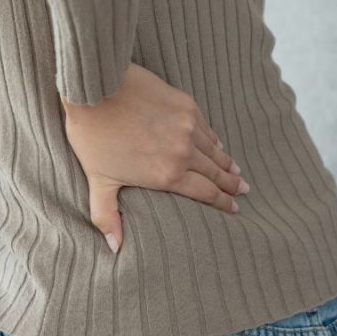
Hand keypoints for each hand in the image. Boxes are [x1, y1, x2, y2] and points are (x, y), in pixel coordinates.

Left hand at [61, 63, 247, 253]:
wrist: (95, 87)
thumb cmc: (92, 135)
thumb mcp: (98, 181)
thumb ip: (107, 216)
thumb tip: (114, 248)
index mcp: (167, 175)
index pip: (205, 193)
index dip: (222, 203)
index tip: (234, 209)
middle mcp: (184, 152)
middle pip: (216, 173)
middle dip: (231, 185)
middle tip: (244, 191)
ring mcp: (188, 126)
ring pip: (215, 150)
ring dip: (226, 163)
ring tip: (236, 171)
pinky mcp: (186, 104)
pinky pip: (207, 128)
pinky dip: (214, 140)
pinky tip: (218, 144)